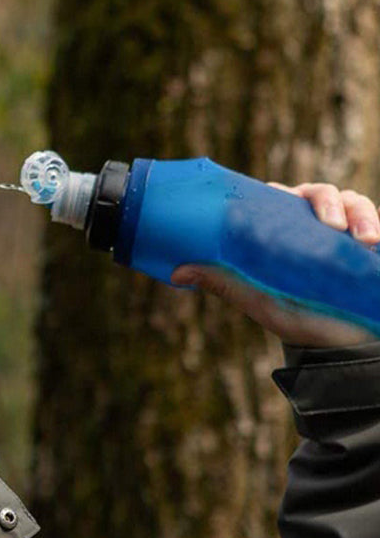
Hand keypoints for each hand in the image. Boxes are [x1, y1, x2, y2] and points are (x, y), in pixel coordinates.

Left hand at [171, 182, 379, 347]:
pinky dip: (377, 223)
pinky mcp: (371, 241)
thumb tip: (177, 272)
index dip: (280, 191)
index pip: (277, 195)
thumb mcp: (258, 298)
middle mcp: (312, 222)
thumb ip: (224, 282)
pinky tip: (377, 241)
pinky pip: (377, 220)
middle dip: (326, 201)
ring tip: (366, 239)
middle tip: (332, 224)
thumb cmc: (295, 316)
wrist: (339, 346)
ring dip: (359, 213)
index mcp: (281, 228)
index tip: (285, 198)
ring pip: (351, 202)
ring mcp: (345, 229)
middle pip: (317, 193)